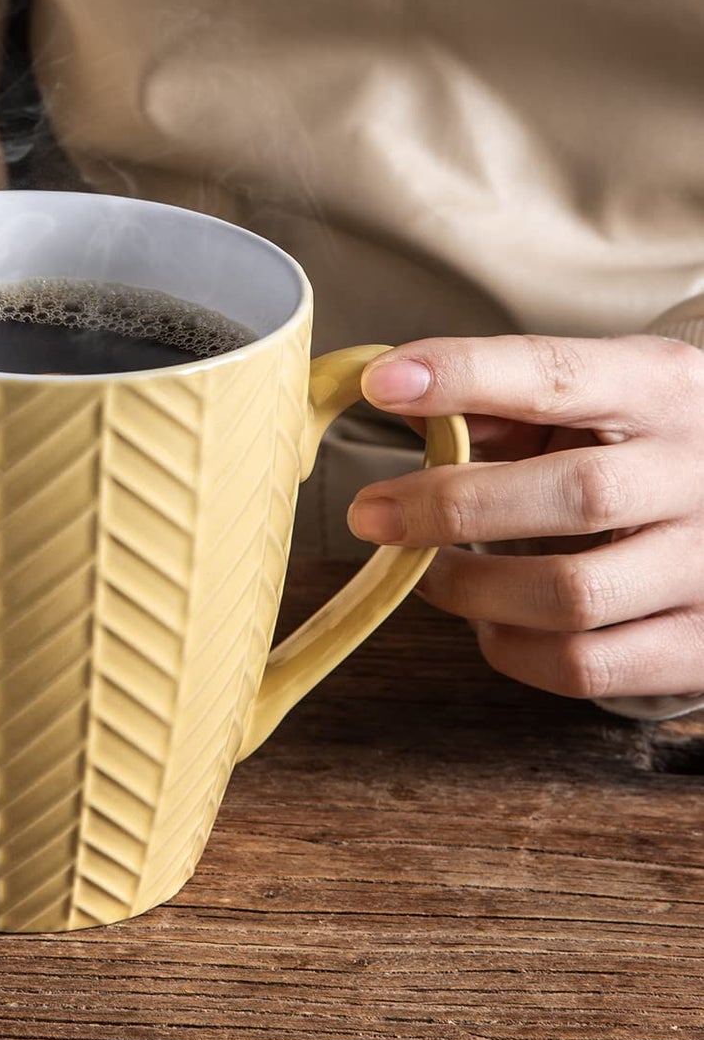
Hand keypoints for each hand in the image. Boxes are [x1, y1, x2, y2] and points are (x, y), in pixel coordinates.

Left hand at [350, 334, 703, 702]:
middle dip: (451, 507)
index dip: (463, 376)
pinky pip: (586, 666)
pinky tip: (486, 621)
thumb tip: (390, 395)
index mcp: (660, 387)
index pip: (557, 373)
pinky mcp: (698, 646)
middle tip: (369, 514)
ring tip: (424, 570)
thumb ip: (492, 397)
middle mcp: (698, 472)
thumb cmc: (626, 442)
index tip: (380, 385)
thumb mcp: (582, 397)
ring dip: (471, 589)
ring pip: (573, 596)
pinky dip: (513, 649)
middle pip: (574, 496)